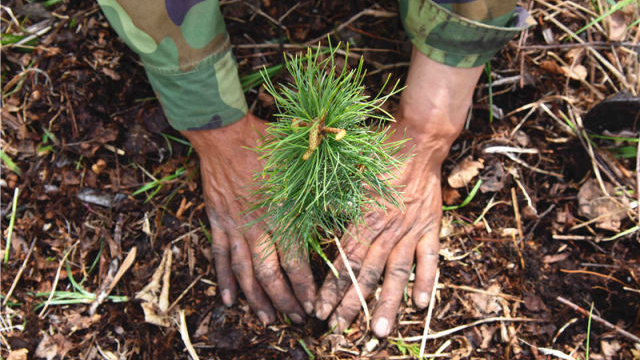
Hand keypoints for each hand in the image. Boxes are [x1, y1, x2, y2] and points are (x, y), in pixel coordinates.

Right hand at [182, 113, 315, 323]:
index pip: (295, 261)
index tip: (313, 304)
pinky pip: (220, 255)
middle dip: (284, 300)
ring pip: (245, 271)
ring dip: (256, 298)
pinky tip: (230, 298)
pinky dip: (224, 278)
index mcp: (282, 212)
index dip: (304, 286)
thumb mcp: (301, 161)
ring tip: (266, 319)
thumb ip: (321, 185)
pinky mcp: (218, 221)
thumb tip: (346, 200)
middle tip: (295, 319)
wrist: (225, 132)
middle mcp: (258, 225)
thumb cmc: (267, 142)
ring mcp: (235, 225)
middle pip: (270, 273)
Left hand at [314, 49, 483, 337]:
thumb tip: (315, 227)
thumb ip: (335, 206)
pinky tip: (421, 304)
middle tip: (338, 329)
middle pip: (365, 274)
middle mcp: (385, 229)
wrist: (416, 139)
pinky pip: (429, 259)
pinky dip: (426, 281)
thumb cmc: (377, 154)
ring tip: (378, 330)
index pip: (343, 262)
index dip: (330, 288)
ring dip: (386, 303)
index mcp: (362, 218)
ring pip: (395, 273)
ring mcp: (410, 231)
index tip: (319, 310)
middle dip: (350, 304)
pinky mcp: (430, 227)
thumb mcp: (348, 176)